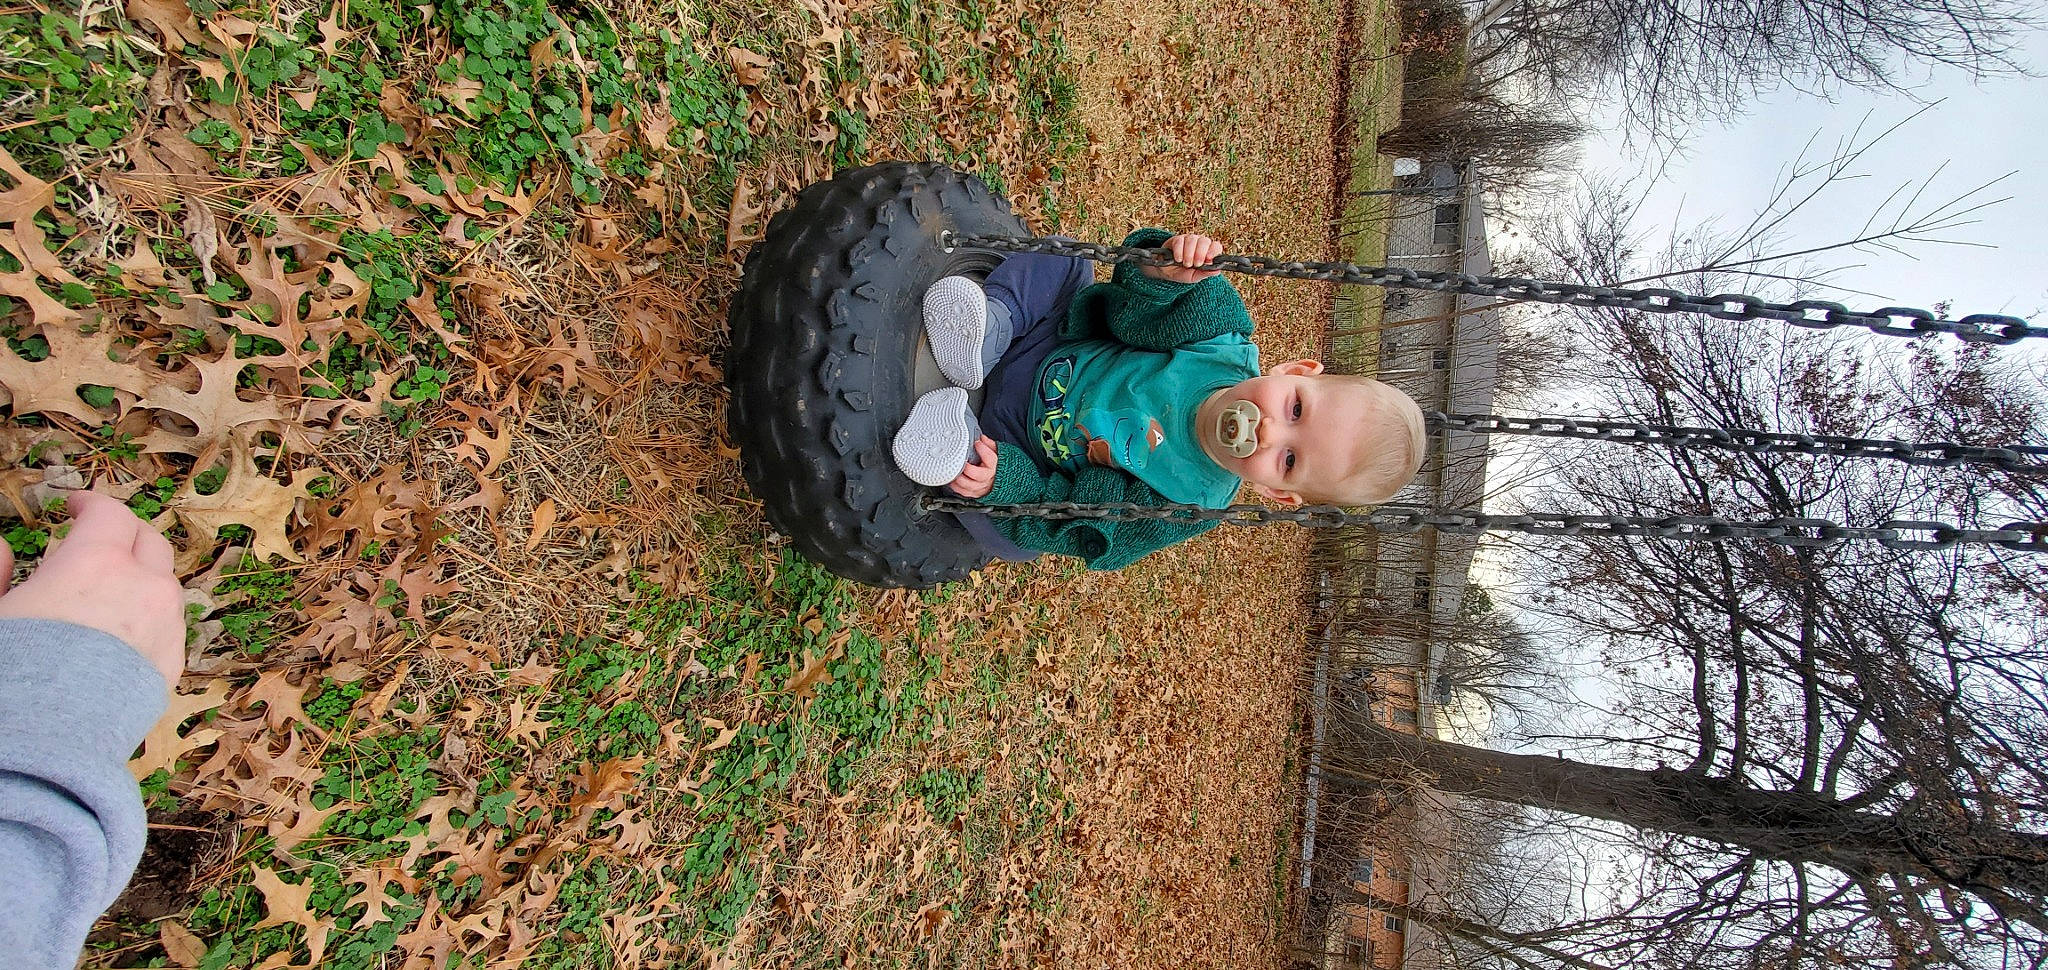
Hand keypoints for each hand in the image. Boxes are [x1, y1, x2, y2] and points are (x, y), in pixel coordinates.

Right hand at [0, 491, 183, 691]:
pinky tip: (121, 630)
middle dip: (125, 533)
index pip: (109, 514)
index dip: (91, 504)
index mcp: (96, 564)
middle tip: (99, 538)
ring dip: (141, 575)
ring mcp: (165, 626)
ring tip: (110, 587)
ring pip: (164, 584)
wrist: (47, 741)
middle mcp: (143, 587)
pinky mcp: (171, 663)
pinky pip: (168, 625)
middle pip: (149, 542)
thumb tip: (1, 549)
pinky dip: (149, 616)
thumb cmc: (14, 672)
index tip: (75, 506)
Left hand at [948, 437, 998, 498]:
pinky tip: (953, 480)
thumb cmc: (999, 466)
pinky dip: (957, 487)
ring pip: (970, 486)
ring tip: (954, 471)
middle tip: (961, 462)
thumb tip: (981, 438)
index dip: (983, 450)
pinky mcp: (976, 493)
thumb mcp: (997, 452)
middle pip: (979, 476)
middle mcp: (989, 479)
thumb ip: (989, 445)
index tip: (977, 443)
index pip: (991, 458)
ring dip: (959, 479)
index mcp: (996, 467)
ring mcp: (982, 487)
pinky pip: (965, 492)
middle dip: (968, 469)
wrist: (1003, 480)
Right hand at [1142, 233, 1223, 283]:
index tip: (1209, 259)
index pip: (1215, 246)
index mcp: (1207, 252)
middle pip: (1204, 241)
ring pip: (1192, 239)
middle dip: (1200, 253)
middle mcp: (1199, 244)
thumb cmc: (1183, 273)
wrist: (1166, 273)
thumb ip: (1206, 273)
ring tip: (1186, 264)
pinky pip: (1179, 241)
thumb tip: (1218, 270)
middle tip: (1196, 264)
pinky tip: (1178, 259)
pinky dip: (1179, 251)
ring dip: (1189, 253)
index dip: (1214, 251)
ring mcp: (1188, 240)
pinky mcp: (1176, 239)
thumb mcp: (1195, 276)